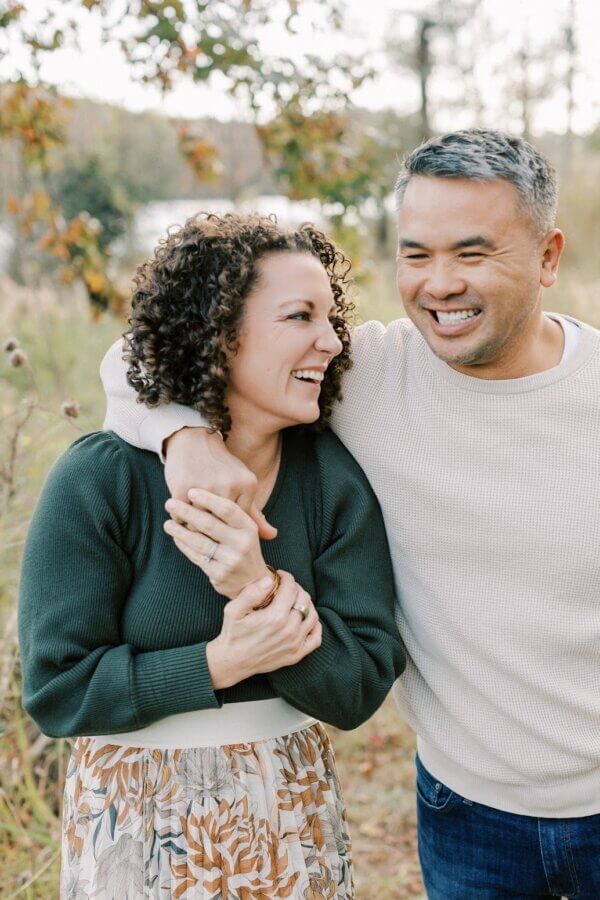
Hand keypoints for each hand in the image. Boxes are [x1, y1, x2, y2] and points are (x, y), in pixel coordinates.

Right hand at [164, 427, 276, 539]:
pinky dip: (179, 517)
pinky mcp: (184, 488)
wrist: (193, 440)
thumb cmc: (219, 466)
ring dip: (192, 523)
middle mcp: (230, 485)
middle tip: (203, 519)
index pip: (237, 523)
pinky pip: (181, 517)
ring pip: (199, 524)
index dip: (225, 526)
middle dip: (209, 527)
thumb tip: (272, 536)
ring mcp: (206, 487)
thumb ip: (254, 514)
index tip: (218, 518)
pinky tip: (181, 505)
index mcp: (248, 485)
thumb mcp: (241, 484)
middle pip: (220, 525)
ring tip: (192, 510)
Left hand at [164, 489, 269, 598]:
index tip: (190, 491)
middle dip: (187, 512)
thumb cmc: (244, 547)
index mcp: (249, 527)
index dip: (208, 499)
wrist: (253, 581)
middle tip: (170, 504)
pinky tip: (176, 538)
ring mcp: (231, 560)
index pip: (228, 509)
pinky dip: (184, 546)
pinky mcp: (219, 574)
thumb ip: (232, 510)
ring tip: (167, 523)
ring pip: (200, 542)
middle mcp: (242, 543)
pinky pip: (196, 557)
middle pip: (210, 524)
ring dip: (180, 531)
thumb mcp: (246, 529)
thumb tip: (209, 491)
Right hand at [206, 572, 321, 688]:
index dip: (287, 577)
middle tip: (285, 587)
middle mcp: (289, 630)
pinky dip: (315, 626)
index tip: (280, 576)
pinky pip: (316, 638)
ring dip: (306, 604)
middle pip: (304, 599)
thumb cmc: (232, 634)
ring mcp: (294, 644)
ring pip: (312, 615)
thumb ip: (251, 592)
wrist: (232, 662)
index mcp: (275, 617)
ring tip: (294, 601)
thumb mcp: (233, 610)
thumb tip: (269, 580)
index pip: (291, 588)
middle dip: (296, 588)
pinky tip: (305, 619)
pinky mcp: (296, 655)